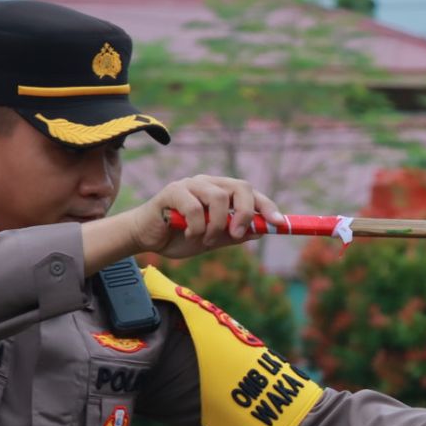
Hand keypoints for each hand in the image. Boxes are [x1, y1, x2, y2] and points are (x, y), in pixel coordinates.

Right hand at [132, 175, 284, 258]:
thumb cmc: (180, 237)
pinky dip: (197, 227)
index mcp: (221, 192)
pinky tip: (190, 235)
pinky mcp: (172, 191)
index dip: (266, 206)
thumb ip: (234, 235)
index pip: (249, 192)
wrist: (147, 239)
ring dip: (216, 226)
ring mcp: (190, 185)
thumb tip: (261, 231)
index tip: (278, 223)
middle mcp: (208, 184)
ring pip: (218, 198)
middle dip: (245, 213)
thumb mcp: (213, 239)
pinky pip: (194, 207)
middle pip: (240, 187)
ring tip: (205, 240)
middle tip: (237, 235)